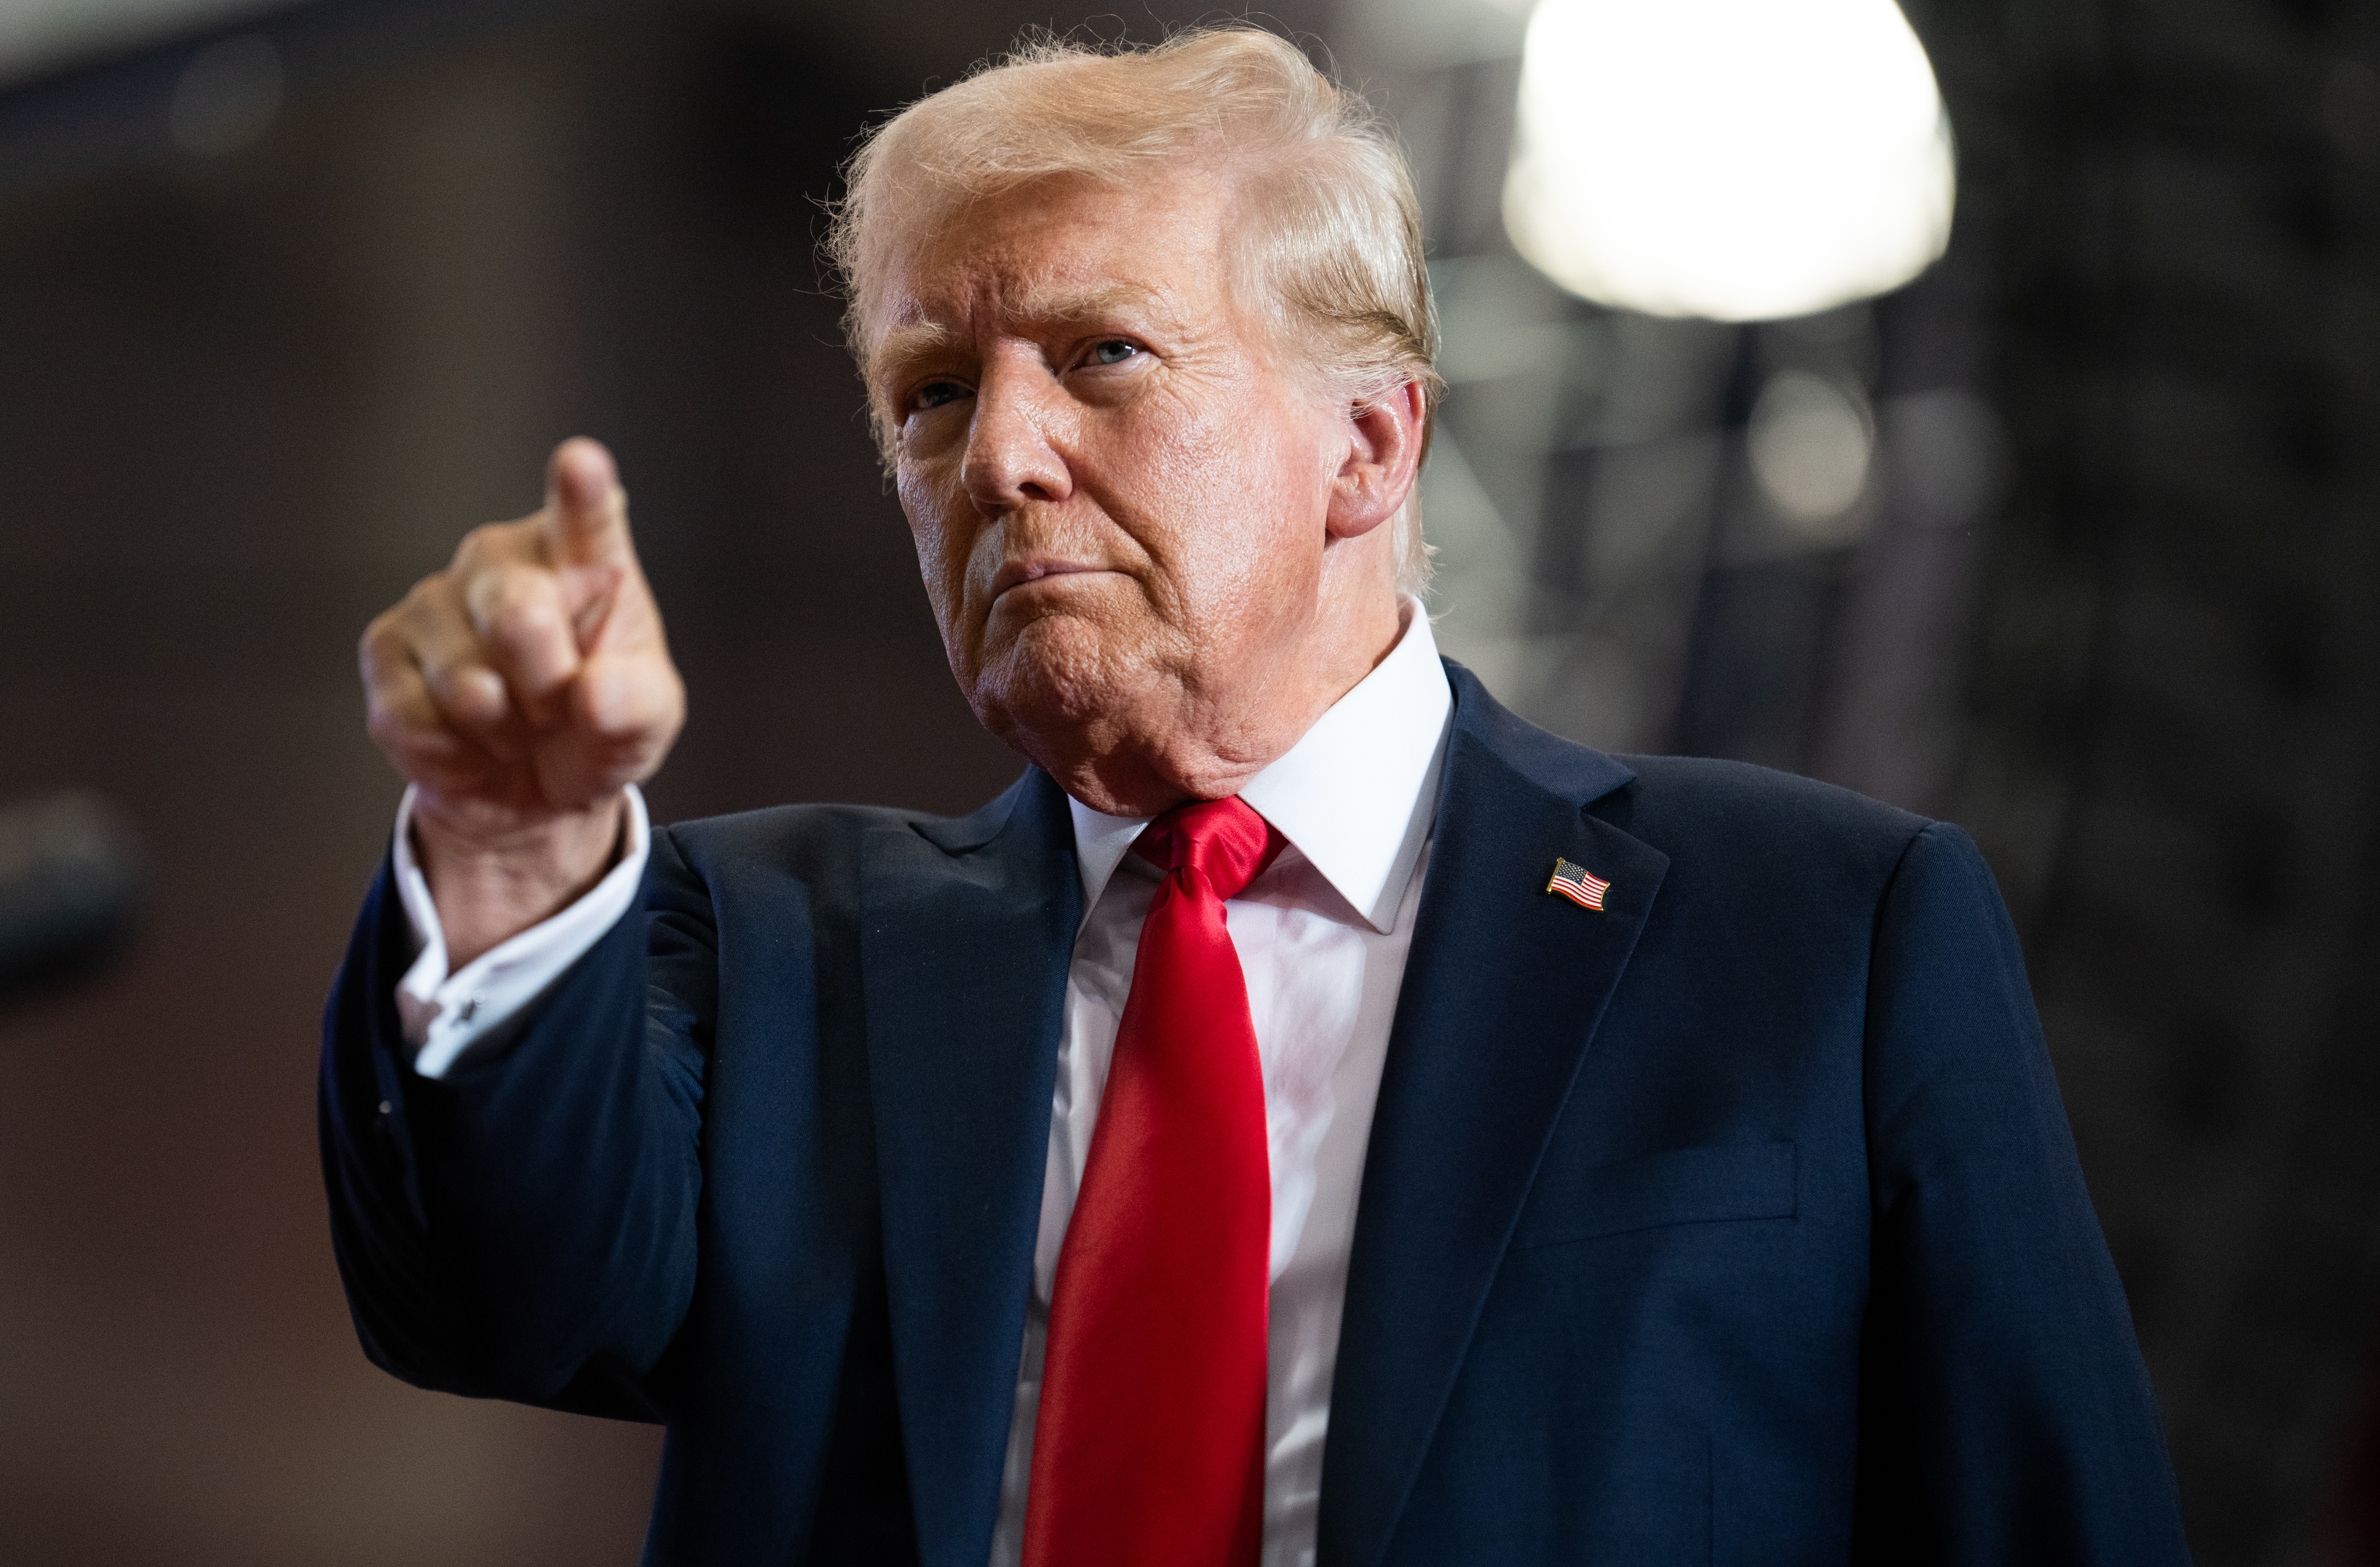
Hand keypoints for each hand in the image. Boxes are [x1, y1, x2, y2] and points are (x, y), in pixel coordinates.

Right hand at [360, 438, 684, 962]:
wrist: (534, 786)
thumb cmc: (597, 728)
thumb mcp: (644, 723)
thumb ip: (637, 704)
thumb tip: (595, 691)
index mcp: (583, 557)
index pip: (584, 519)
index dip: (580, 493)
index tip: (581, 461)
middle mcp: (501, 559)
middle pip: (518, 616)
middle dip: (547, 689)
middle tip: (559, 708)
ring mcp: (433, 598)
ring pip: (466, 686)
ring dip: (503, 733)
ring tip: (517, 726)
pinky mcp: (383, 648)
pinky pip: (416, 721)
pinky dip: (456, 757)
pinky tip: (471, 743)